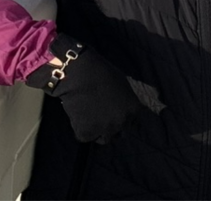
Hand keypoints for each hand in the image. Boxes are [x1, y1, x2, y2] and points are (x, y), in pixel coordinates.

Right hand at [26, 33, 144, 143]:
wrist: (81, 72)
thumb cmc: (100, 71)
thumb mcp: (122, 84)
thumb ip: (124, 101)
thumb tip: (121, 109)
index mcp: (133, 109)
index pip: (130, 124)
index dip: (119, 120)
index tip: (111, 115)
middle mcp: (122, 122)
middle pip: (117, 134)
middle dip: (109, 128)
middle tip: (98, 118)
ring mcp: (105, 129)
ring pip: (101, 138)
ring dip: (95, 130)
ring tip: (87, 113)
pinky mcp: (87, 133)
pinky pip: (83, 136)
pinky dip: (79, 127)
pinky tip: (77, 112)